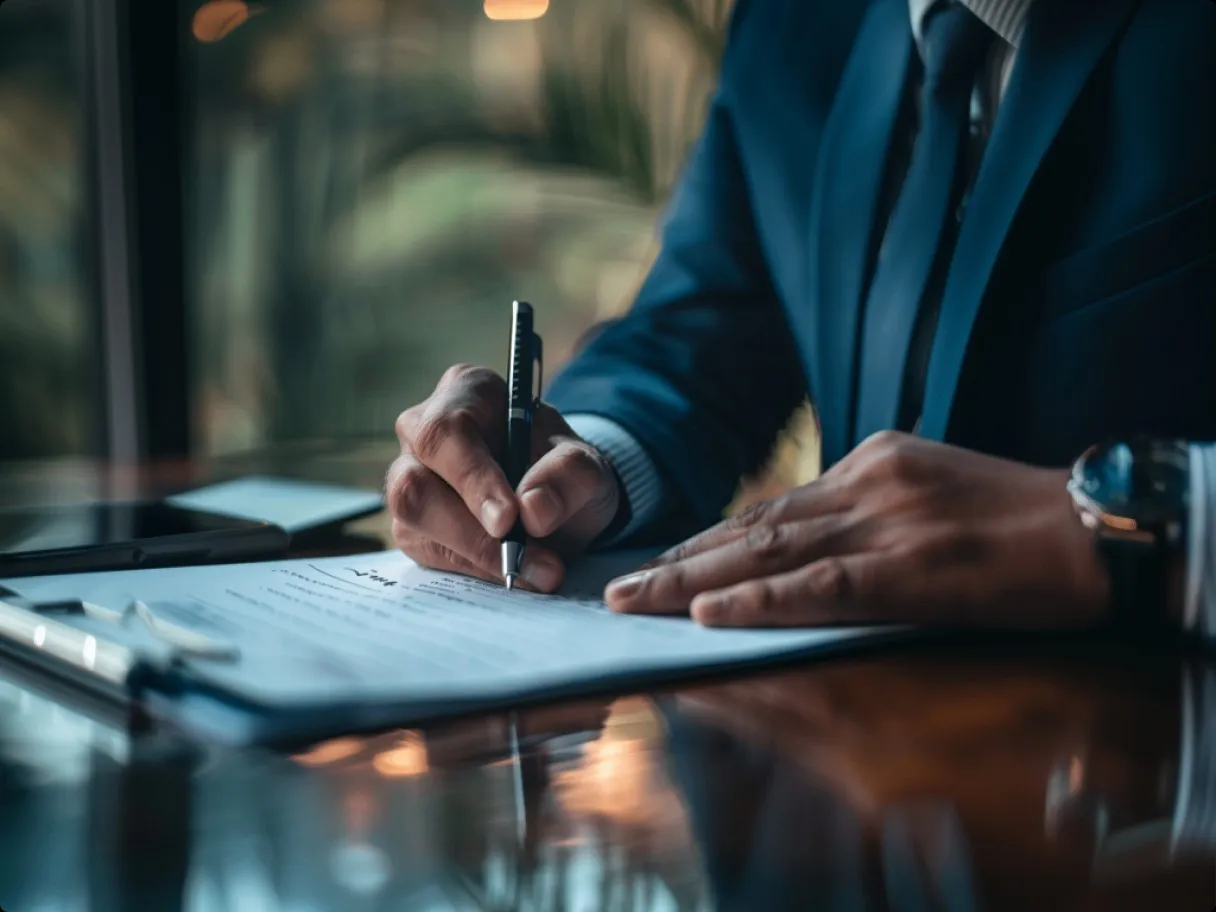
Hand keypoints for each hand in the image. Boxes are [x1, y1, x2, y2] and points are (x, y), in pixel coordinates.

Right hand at [387, 365, 620, 590]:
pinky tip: (514, 574)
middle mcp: (423, 432)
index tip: (508, 520)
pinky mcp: (413, 525)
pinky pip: (428, 553)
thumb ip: (569, 477)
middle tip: (518, 561)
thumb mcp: (586, 466)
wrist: (558, 502)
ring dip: (475, 555)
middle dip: (468, 529)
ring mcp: (411, 478)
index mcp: (466, 393)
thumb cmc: (562, 468)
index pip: (447, 433)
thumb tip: (534, 509)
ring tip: (533, 572)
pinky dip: (474, 571)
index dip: (472, 479)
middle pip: (415, 482)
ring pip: (414, 521)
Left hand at [605, 431, 1108, 627]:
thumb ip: (864, 508)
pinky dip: (757, 600)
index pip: (770, 506)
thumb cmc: (1015, 517)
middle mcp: (863, 483)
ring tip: (634, 600)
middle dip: (678, 558)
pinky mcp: (908, 566)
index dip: (708, 538)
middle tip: (618, 584)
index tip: (661, 561)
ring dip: (692, 579)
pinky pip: (817, 586)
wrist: (1090, 526)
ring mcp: (883, 521)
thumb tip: (802, 540)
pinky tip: (708, 613)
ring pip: (766, 552)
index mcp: (868, 462)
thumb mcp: (927, 489)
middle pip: (751, 525)